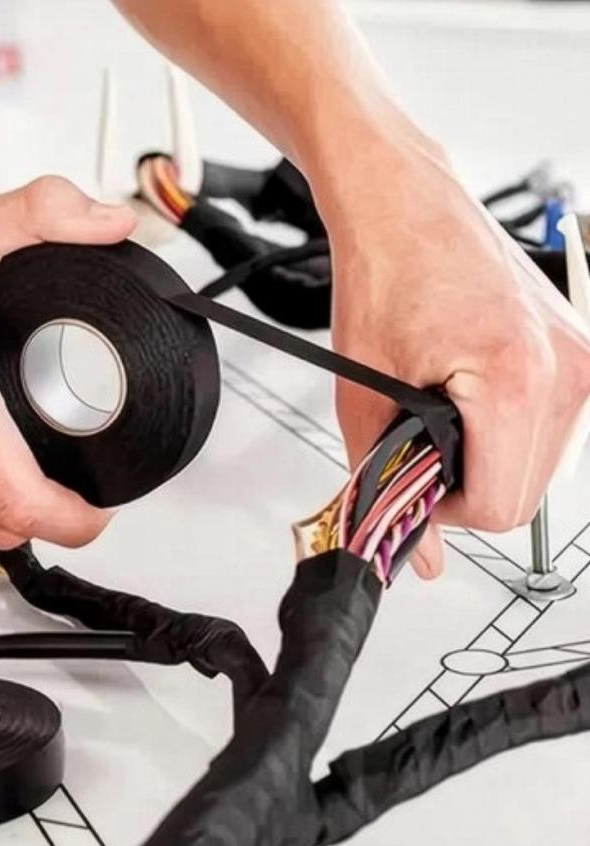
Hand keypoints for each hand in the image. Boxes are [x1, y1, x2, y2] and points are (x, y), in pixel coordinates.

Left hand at [326, 152, 589, 578]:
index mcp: (517, 381)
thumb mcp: (364, 396)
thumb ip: (389, 483)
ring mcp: (579, 355)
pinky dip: (503, 429)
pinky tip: (464, 397)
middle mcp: (566, 368)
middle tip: (418, 453)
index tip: (412, 490)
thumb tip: (417, 553)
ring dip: (485, 459)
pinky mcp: (576, 345)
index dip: (444, 514)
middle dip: (464, 490)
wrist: (403, 204)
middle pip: (524, 494)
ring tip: (439, 414)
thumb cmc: (383, 275)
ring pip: (539, 464)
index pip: (498, 507)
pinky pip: (548, 425)